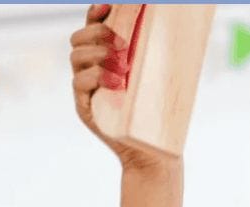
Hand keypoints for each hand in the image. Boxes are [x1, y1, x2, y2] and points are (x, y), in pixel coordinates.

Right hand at [70, 4, 167, 170]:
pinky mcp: (84, 105)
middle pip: (78, 38)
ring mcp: (85, 87)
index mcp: (106, 55)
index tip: (108, 5)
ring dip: (99, 54)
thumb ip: (154, 50)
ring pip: (76, 57)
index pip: (92, 26)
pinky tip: (118, 82)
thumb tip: (174, 19)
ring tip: (124, 66)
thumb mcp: (157, 75)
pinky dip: (97, 76)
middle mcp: (91, 68)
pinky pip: (79, 82)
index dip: (95, 13)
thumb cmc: (157, 110)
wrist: (151, 149)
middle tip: (123, 45)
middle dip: (97, 33)